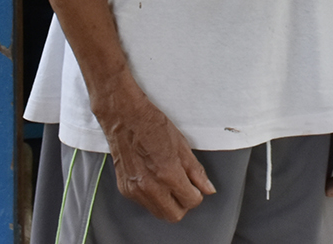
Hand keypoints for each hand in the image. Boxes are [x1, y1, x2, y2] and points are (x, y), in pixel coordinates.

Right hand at [98, 89, 215, 221]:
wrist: (124, 116)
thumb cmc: (152, 124)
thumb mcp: (181, 144)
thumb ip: (196, 171)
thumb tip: (208, 188)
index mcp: (167, 173)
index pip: (191, 201)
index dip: (196, 194)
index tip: (195, 187)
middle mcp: (150, 186)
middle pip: (174, 216)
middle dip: (183, 204)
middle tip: (184, 189)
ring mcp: (136, 190)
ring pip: (159, 213)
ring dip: (168, 204)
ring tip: (168, 183)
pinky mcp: (125, 190)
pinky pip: (145, 204)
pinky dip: (153, 198)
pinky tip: (154, 180)